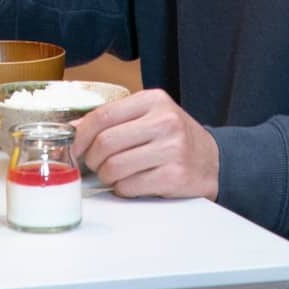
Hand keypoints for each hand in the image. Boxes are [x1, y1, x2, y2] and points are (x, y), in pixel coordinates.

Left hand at [73, 89, 218, 198]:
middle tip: (95, 164)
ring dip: (106, 176)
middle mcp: (164, 122)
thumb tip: (74, 129)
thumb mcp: (150, 115)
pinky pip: (129, 186)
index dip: (80, 135)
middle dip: (92, 159)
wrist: (213, 161)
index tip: (74, 147)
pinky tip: (131, 183)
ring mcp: (172, 149)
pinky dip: (123, 188)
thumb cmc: (174, 138)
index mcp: (153, 100)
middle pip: (105, 143)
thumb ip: (116, 118)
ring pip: (114, 167)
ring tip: (114, 174)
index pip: (103, 116)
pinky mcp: (175, 176)